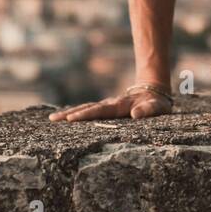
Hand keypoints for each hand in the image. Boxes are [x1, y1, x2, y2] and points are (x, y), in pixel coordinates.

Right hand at [48, 88, 171, 121]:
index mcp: (120, 105)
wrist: (153, 91)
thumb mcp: (158, 108)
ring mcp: (106, 105)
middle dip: (70, 114)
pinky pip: (88, 110)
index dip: (86, 115)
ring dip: (69, 113)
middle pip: (87, 108)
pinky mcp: (106, 109)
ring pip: (85, 108)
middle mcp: (110, 104)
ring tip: (52, 119)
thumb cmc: (156, 103)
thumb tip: (135, 115)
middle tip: (53, 120)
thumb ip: (148, 110)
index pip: (100, 111)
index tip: (71, 119)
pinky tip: (64, 118)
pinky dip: (75, 113)